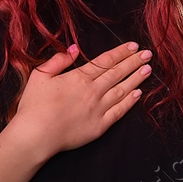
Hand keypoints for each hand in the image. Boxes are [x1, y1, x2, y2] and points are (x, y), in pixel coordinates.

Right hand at [8, 40, 152, 159]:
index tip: (133, 46)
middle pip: (118, 73)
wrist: (36, 135)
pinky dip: (130, 102)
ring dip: (136, 79)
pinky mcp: (99, 126)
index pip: (106, 61)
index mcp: (79, 77)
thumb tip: (75, 49)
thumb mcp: (40, 76)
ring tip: (148, 69)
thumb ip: (58, 60)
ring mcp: (98, 109)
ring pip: (122, 90)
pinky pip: (119, 112)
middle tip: (148, 54)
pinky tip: (138, 94)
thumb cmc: (34, 106)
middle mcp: (93, 91)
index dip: (121, 52)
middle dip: (134, 62)